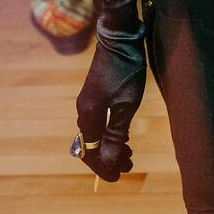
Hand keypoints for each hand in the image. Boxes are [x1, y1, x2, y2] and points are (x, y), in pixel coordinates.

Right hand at [71, 0, 145, 182]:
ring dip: (110, 145)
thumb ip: (117, 134)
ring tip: (129, 154)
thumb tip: (109, 161)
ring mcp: (88, 102)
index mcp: (89, 115)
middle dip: (109, 157)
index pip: (91, 151)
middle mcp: (83, 110)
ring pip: (95, 133)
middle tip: (129, 165)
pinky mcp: (94, 94)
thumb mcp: (127, 105)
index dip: (103, 166)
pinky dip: (110, 132)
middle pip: (91, 144)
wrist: (119, 37)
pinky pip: (98, 121)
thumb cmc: (126, 69)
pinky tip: (124, 135)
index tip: (118, 177)